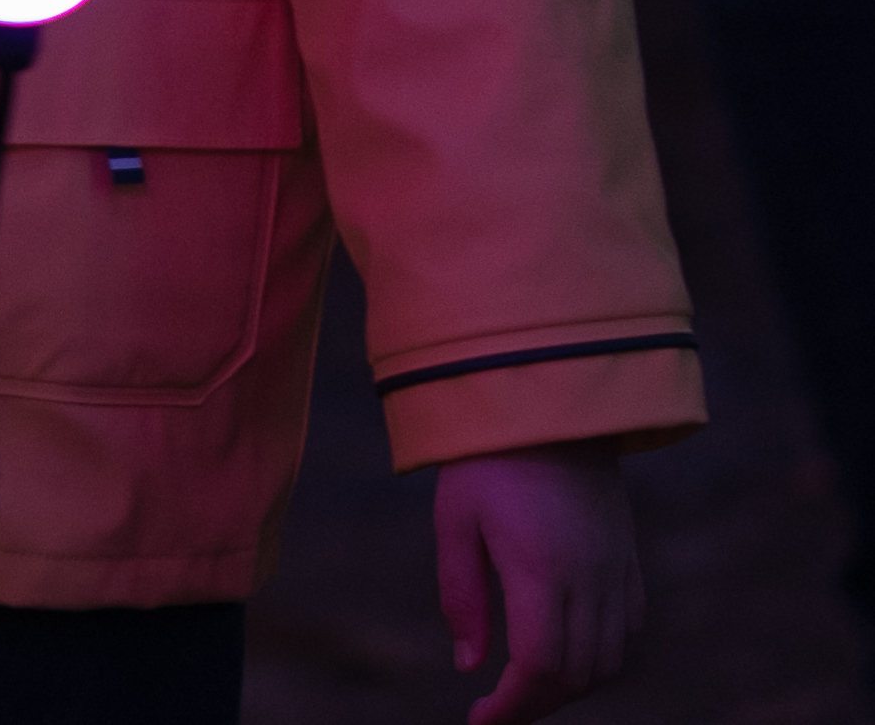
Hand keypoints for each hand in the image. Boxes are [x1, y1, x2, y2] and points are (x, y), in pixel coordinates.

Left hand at [434, 443, 642, 723]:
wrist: (548, 394)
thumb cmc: (487, 453)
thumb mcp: (455, 517)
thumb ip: (461, 594)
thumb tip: (470, 665)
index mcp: (541, 567)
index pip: (537, 666)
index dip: (511, 707)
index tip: (480, 720)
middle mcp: (588, 575)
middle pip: (575, 674)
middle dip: (536, 704)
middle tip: (498, 709)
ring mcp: (616, 566)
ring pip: (609, 661)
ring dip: (570, 687)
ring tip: (529, 686)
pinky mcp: (628, 555)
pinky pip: (629, 629)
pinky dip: (604, 658)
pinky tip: (570, 655)